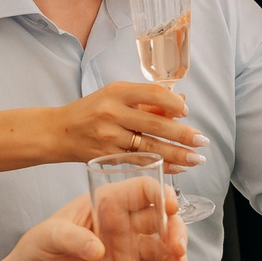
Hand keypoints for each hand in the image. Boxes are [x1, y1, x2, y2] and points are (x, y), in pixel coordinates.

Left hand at [15, 191, 193, 260]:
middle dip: (176, 232)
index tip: (172, 208)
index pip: (141, 190)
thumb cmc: (38, 248)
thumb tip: (98, 250)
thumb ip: (72, 239)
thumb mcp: (49, 236)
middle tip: (177, 250)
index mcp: (106, 203)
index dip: (161, 194)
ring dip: (176, 259)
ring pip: (163, 250)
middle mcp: (123, 224)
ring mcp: (128, 250)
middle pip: (161, 220)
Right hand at [54, 82, 205, 168]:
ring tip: (196, 159)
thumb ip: (146, 101)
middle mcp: (112, 113)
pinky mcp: (107, 157)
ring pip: (150, 147)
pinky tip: (177, 168)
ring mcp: (109, 137)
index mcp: (116, 92)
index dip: (174, 103)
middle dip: (183, 134)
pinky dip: (161, 165)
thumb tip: (181, 104)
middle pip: (155, 124)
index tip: (186, 112)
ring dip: (177, 154)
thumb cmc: (91, 111)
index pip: (153, 93)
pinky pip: (140, 162)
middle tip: (202, 141)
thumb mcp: (115, 96)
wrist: (60, 132)